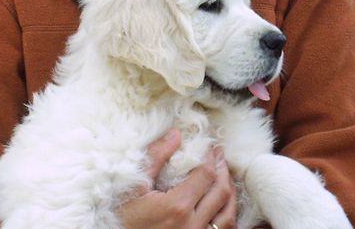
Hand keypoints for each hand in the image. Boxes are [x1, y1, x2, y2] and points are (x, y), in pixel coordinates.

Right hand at [116, 129, 236, 228]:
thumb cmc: (123, 218)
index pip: (205, 174)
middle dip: (223, 170)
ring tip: (225, 176)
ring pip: (228, 214)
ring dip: (230, 192)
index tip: (210, 146)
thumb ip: (156, 158)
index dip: (211, 157)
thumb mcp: (134, 186)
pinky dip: (228, 213)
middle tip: (219, 155)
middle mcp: (193, 225)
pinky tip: (223, 203)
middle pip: (221, 191)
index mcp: (177, 206)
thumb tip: (175, 134)